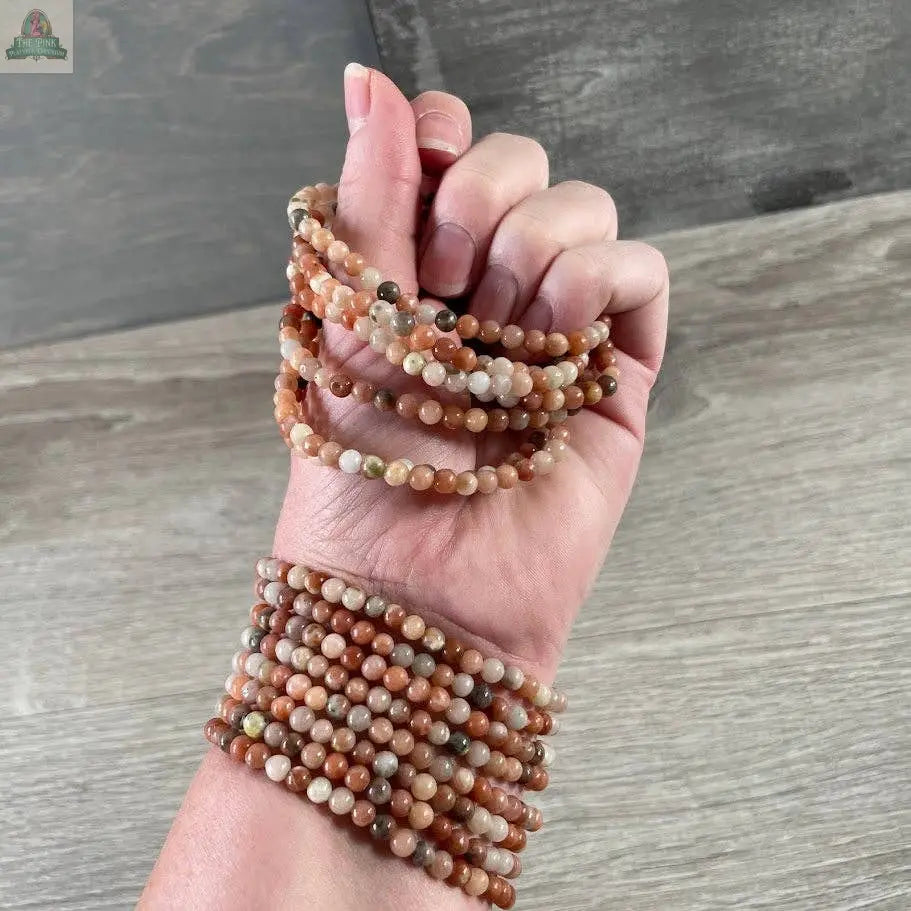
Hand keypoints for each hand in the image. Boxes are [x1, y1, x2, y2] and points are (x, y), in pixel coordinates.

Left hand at [274, 66, 667, 680]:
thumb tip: (367, 79)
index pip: (444, 147)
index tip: (423, 180)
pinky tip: (560, 332)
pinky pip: (642, 275)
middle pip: (522, 163)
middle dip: (484, 201)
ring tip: (504, 337)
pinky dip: (604, 280)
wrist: (418, 591)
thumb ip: (369, 198)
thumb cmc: (361, 470)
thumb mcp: (348, 320)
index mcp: (414, 271)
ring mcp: (553, 330)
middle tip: (451, 286)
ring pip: (586, 210)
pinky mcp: (614, 374)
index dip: (439, 138)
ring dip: (540, 252)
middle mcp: (486, 290)